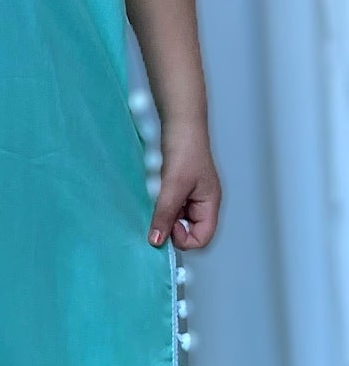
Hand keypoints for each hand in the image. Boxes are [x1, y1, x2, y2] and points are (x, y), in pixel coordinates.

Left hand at [149, 127, 220, 249]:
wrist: (180, 123)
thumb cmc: (185, 150)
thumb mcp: (173, 185)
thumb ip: (165, 215)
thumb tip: (156, 242)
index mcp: (210, 204)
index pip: (203, 238)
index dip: (184, 238)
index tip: (168, 226)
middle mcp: (203, 203)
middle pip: (189, 231)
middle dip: (173, 227)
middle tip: (160, 211)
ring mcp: (191, 196)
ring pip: (177, 220)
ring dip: (165, 214)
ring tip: (157, 197)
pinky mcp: (179, 188)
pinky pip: (171, 207)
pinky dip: (162, 205)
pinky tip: (155, 192)